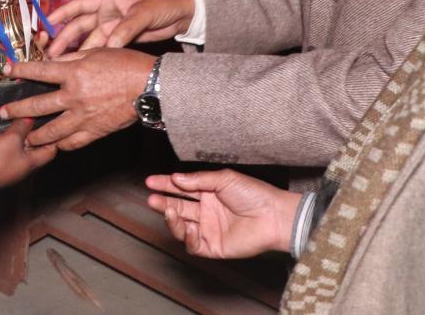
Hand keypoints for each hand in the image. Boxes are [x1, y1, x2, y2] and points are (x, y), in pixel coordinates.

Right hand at [0, 118, 57, 187]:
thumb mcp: (12, 137)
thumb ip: (23, 126)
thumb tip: (30, 118)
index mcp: (34, 162)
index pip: (52, 149)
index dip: (54, 136)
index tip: (53, 123)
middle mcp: (26, 168)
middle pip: (38, 150)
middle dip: (38, 135)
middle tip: (36, 121)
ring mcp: (14, 169)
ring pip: (25, 151)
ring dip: (24, 139)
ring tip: (20, 124)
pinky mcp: (3, 168)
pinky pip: (13, 154)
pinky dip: (13, 144)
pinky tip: (6, 135)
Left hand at [1, 48, 154, 149]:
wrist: (150, 86)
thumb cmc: (126, 64)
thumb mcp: (97, 52)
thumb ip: (74, 58)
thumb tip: (57, 60)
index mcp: (74, 73)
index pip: (39, 71)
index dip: (21, 70)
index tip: (8, 70)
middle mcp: (74, 96)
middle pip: (38, 105)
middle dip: (17, 110)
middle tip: (3, 112)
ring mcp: (83, 117)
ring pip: (51, 130)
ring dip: (35, 135)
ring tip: (25, 137)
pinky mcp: (95, 131)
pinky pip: (73, 142)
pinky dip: (62, 144)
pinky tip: (55, 145)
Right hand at [46, 0, 194, 56]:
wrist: (183, 14)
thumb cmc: (163, 4)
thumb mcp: (144, 13)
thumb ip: (126, 28)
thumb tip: (109, 46)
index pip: (79, 5)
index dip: (60, 14)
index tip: (44, 24)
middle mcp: (107, 12)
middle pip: (80, 26)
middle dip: (64, 39)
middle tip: (50, 55)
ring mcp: (113, 26)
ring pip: (89, 40)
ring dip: (77, 51)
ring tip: (63, 66)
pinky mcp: (121, 39)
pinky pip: (102, 48)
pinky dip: (92, 56)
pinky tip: (83, 68)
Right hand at [145, 170, 300, 259]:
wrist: (273, 217)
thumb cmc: (254, 194)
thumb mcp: (224, 179)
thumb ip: (198, 180)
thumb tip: (175, 178)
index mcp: (210, 192)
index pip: (182, 189)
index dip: (166, 185)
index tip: (151, 181)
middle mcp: (207, 211)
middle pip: (179, 207)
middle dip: (163, 202)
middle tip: (152, 198)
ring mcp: (210, 229)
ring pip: (182, 226)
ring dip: (172, 219)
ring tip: (168, 210)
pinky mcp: (214, 246)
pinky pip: (193, 244)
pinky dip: (186, 237)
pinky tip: (186, 227)